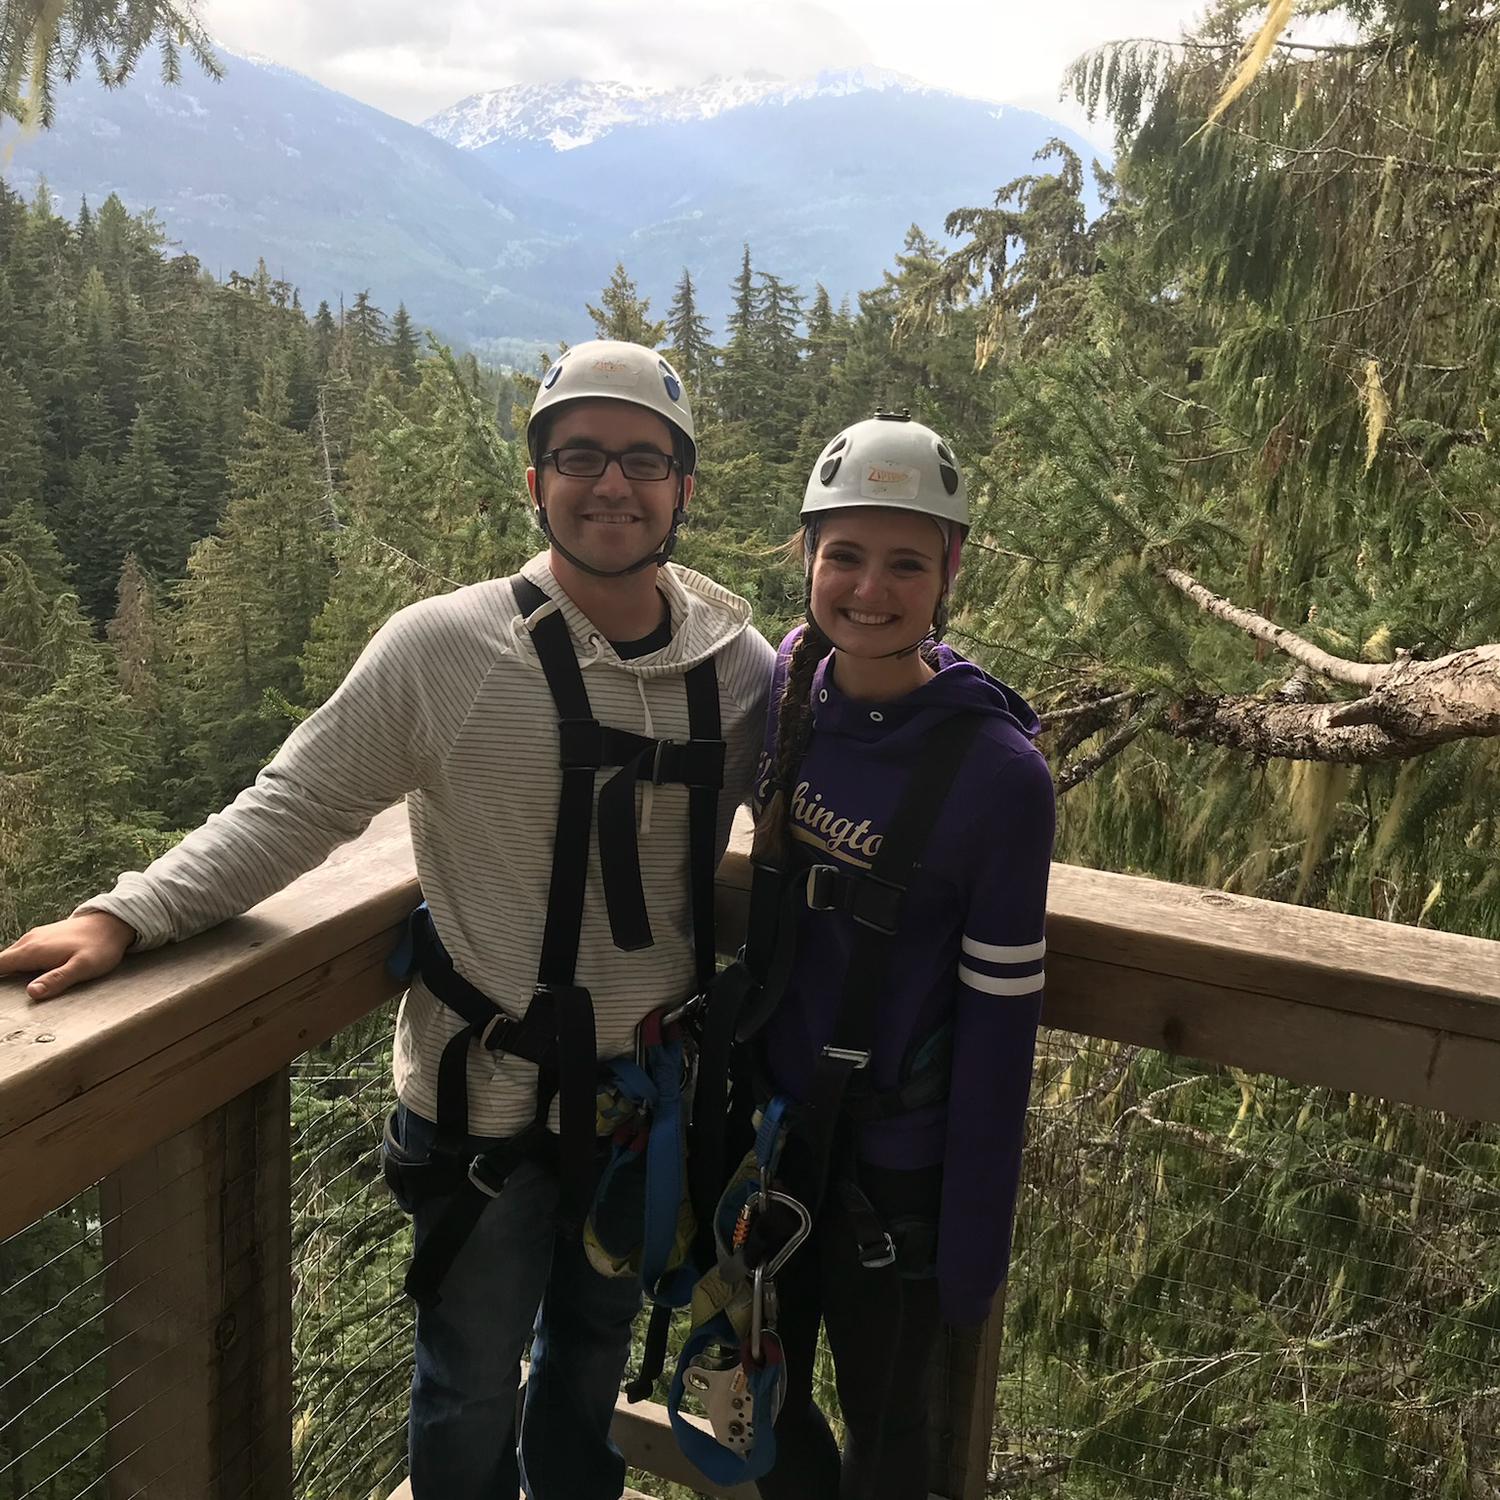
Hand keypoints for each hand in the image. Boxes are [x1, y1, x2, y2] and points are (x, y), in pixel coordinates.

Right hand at [0, 912, 136, 998]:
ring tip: (12, 990)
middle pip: (0, 963)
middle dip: (1, 978)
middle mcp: (28, 942)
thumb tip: (32, 992)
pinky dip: (17, 965)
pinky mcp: (43, 938)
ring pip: (10, 958)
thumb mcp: (83, 967)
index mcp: (32, 951)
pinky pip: (21, 953)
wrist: (113, 922)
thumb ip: (57, 979)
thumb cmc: (101, 946)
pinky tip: (26, 976)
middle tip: (7, 997)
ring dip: (7, 972)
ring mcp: (35, 938)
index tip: (1, 995)